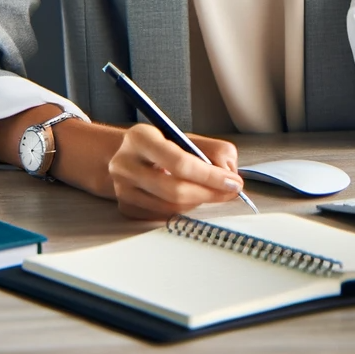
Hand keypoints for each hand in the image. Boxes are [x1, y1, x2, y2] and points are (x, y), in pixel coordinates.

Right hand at [107, 124, 244, 219]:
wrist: (128, 155)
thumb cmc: (163, 145)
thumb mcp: (187, 137)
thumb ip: (214, 150)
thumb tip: (229, 173)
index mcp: (141, 138)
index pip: (179, 162)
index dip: (210, 176)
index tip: (232, 182)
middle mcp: (125, 164)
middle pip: (174, 190)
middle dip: (209, 193)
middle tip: (230, 191)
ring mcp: (122, 189)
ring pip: (171, 207)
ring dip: (198, 202)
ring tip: (211, 191)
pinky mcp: (125, 207)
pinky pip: (163, 216)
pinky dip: (183, 209)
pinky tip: (189, 197)